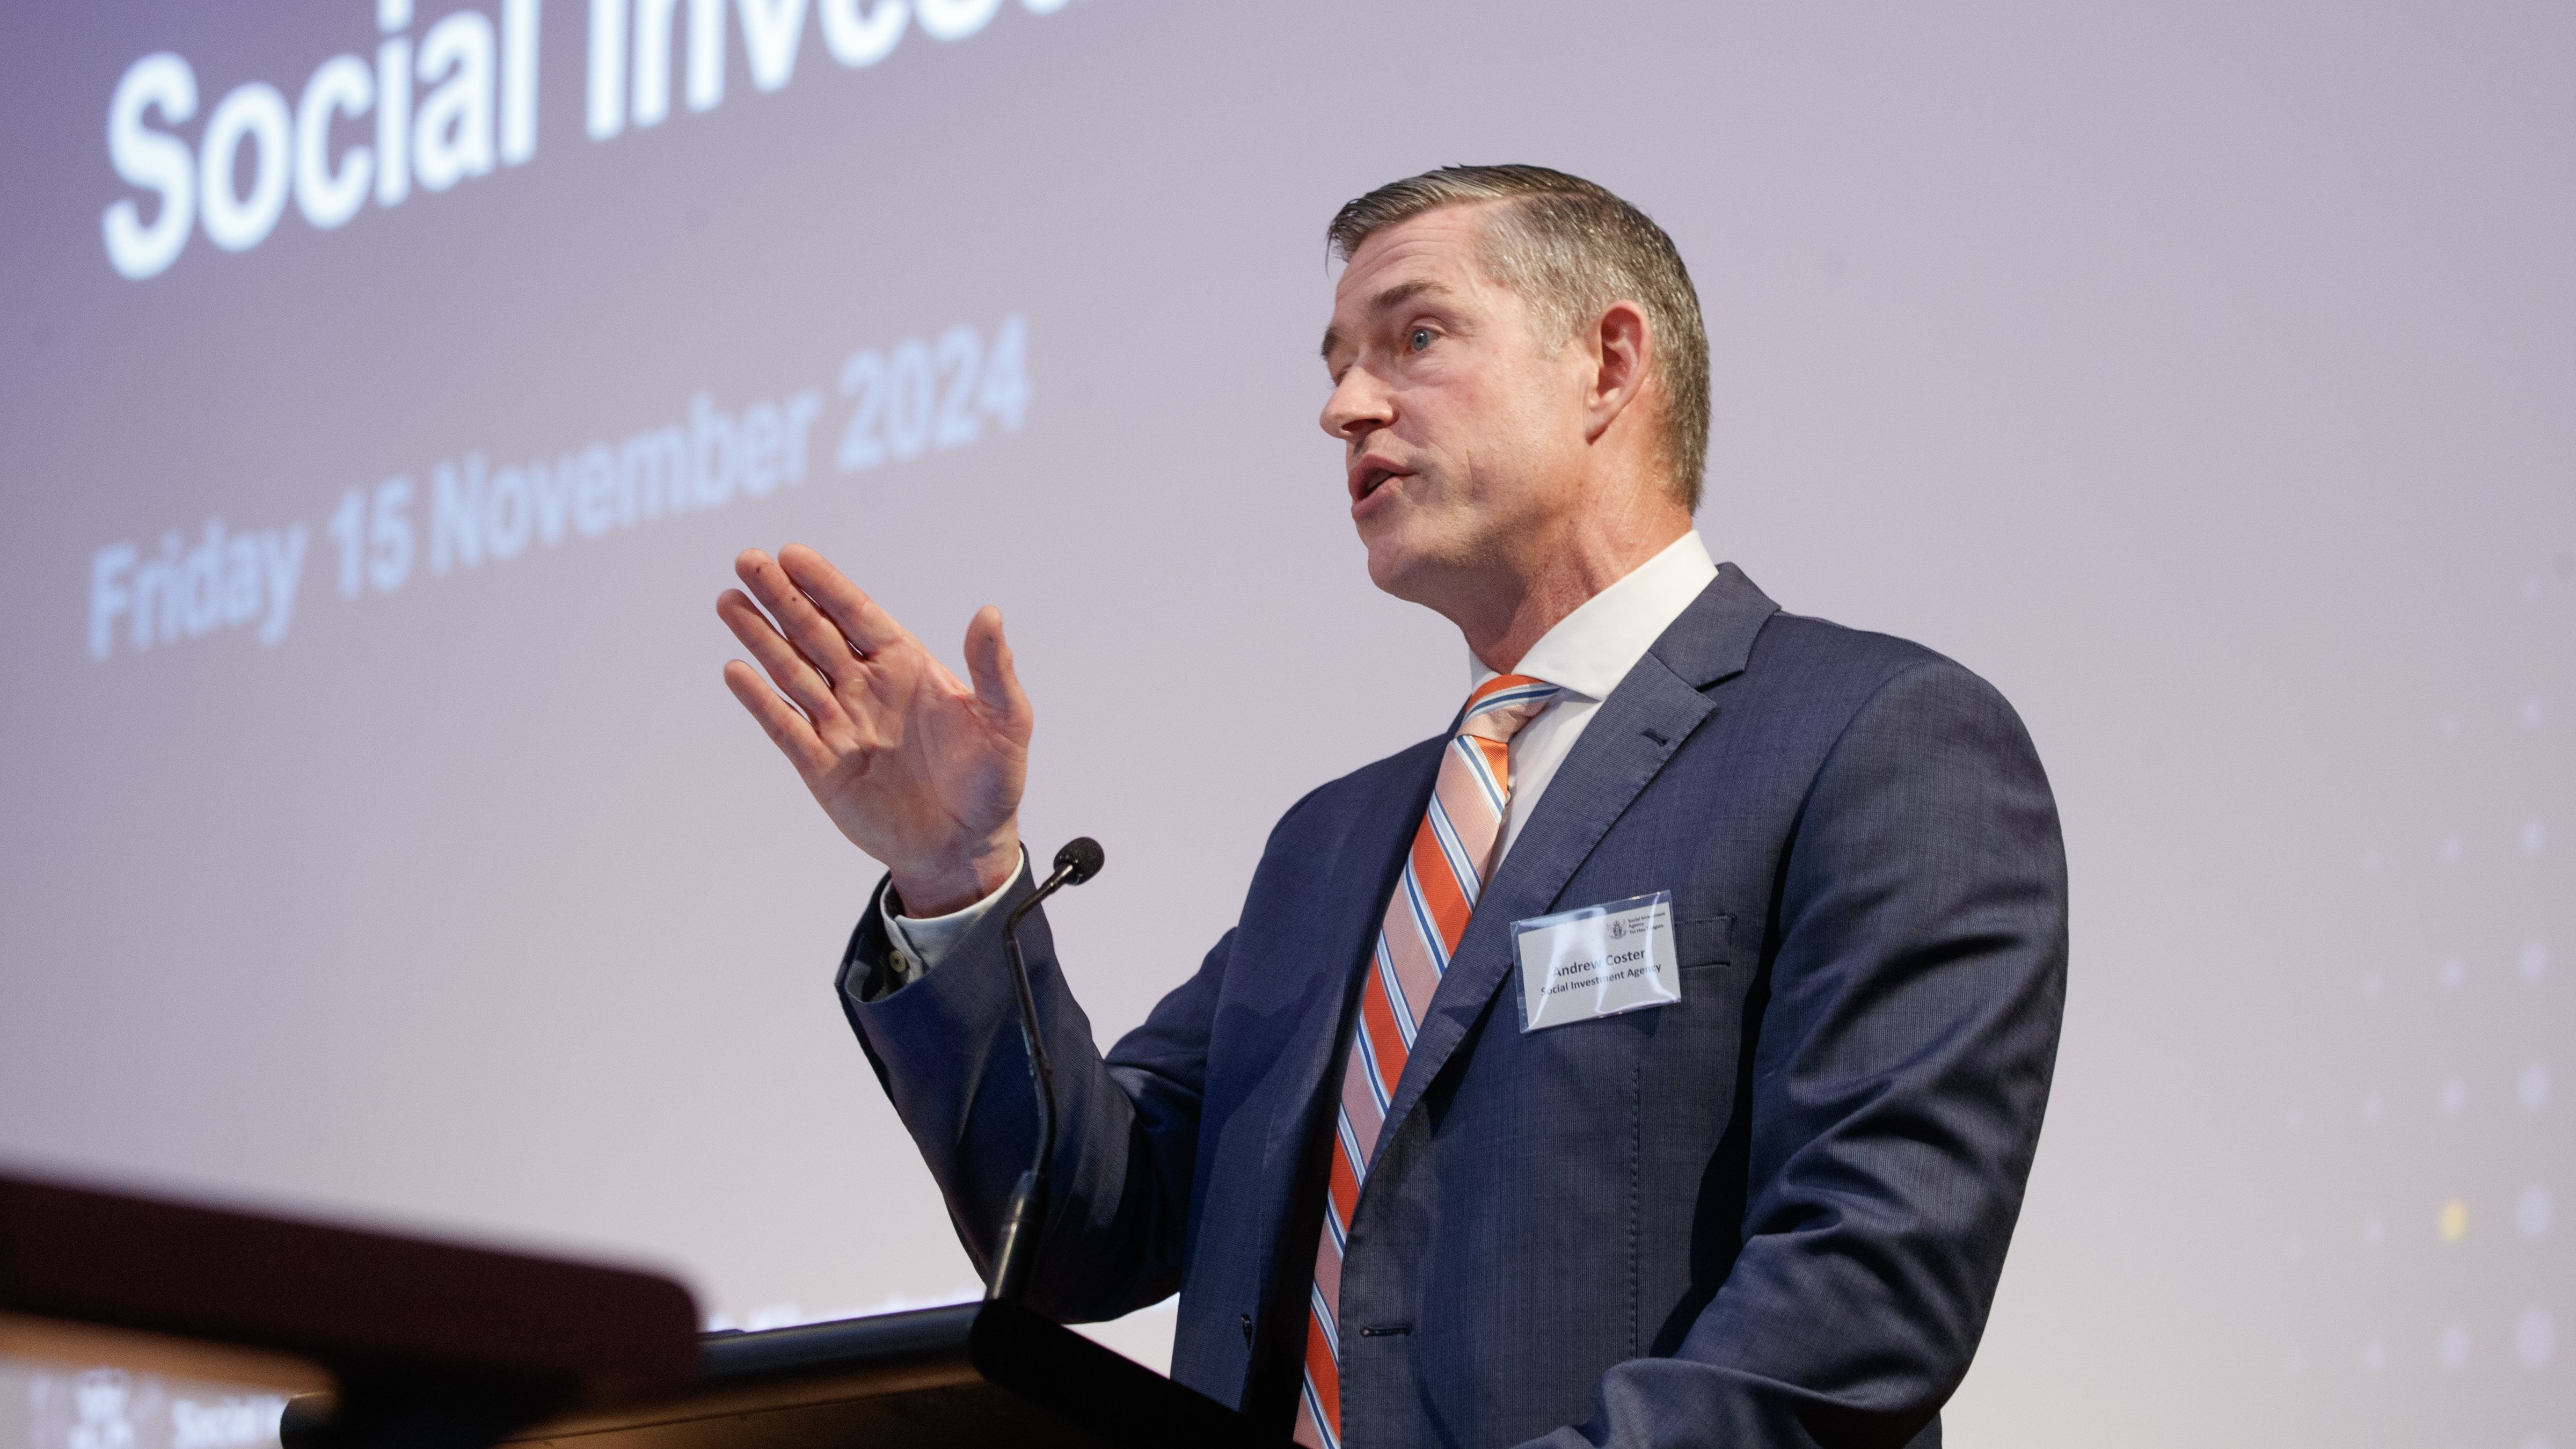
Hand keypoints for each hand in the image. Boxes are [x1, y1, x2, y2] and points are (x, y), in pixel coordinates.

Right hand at [717, 544, 1030, 915]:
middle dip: (782, 598)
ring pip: (792, 672)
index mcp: (906, 668)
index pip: (858, 616)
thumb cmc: (991, 782)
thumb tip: (990, 613)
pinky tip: (736, 670)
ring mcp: (841, 726)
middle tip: (747, 561)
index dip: (826, 585)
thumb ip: (993, 668)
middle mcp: (867, 689)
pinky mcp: (822, 767)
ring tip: (729, 601)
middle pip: (815, 633)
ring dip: (760, 638)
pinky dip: (761, 700)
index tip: (792, 554)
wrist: (966, 848)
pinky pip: (786, 727)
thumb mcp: (1005, 722)